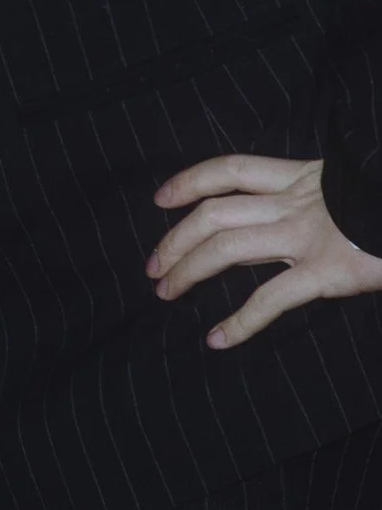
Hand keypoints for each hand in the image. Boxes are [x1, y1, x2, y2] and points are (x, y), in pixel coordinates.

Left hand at [147, 153, 381, 349]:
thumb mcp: (356, 183)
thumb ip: (325, 194)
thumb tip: (297, 208)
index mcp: (304, 178)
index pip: (232, 170)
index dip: (190, 181)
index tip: (161, 198)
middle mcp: (296, 203)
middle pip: (215, 213)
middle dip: (176, 238)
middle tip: (153, 265)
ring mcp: (309, 237)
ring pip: (227, 248)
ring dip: (187, 269)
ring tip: (165, 291)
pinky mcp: (328, 272)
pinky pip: (270, 299)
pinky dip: (240, 322)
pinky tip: (218, 340)